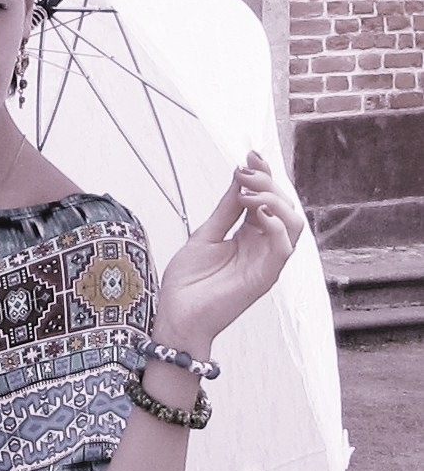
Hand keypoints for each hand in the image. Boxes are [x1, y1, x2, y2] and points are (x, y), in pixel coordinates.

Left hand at [154, 152, 303, 346]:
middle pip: (285, 206)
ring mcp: (266, 262)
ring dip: (275, 200)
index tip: (250, 154)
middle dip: (268, 182)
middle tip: (244, 171)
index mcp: (250, 236)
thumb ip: (227, 208)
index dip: (264, 175)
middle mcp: (263, 247)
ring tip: (248, 193)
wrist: (177, 316)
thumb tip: (241, 175)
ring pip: (294, 223)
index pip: (269, 199)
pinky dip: (276, 224)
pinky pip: (285, 247)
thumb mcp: (206, 234)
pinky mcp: (265, 277)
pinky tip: (255, 212)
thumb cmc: (188, 283)